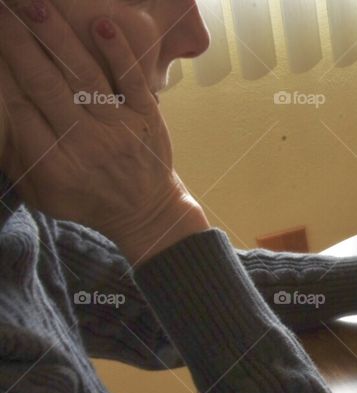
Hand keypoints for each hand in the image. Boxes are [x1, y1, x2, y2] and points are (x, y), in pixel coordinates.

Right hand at [0, 0, 206, 262]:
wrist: (146, 212)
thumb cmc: (85, 197)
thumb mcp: (41, 190)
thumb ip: (15, 154)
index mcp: (54, 164)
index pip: (18, 107)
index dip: (1, 70)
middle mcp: (86, 144)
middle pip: (45, 84)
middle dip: (19, 42)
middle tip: (2, 9)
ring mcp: (120, 129)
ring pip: (84, 75)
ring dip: (58, 37)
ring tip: (35, 5)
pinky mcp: (148, 118)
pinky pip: (132, 81)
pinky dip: (118, 53)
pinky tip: (102, 24)